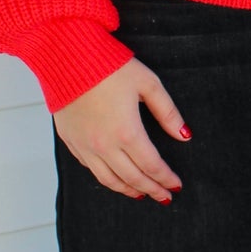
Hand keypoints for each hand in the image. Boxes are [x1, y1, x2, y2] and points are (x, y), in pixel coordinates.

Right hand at [53, 56, 190, 203]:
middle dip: (152, 189)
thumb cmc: (109, 66)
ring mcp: (84, 145)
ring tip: (142, 194)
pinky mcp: (70, 140)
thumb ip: (167, 112)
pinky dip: (106, 177)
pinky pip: (90, 167)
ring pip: (109, 179)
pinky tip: (114, 177)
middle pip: (132, 178)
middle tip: (164, 196)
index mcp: (127, 132)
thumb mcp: (148, 83)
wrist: (66, 55)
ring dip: (128, 190)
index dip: (166, 178)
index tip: (176, 185)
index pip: (152, 165)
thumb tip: (184, 135)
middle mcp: (104, 145)